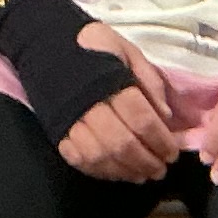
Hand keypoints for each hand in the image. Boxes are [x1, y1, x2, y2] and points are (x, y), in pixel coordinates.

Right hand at [55, 26, 178, 181]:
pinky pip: (78, 159)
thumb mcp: (128, 51)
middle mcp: (88, 105)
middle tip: (161, 169)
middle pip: (122, 143)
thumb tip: (166, 116)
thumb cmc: (93, 45)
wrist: (44, 41)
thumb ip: (149, 81)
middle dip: (146, 161)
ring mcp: (69, 121)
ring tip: (142, 175)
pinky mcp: (55, 131)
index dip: (160, 140)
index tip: (172, 152)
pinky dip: (99, 171)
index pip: (141, 119)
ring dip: (125, 171)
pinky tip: (116, 173)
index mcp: (109, 82)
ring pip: (100, 156)